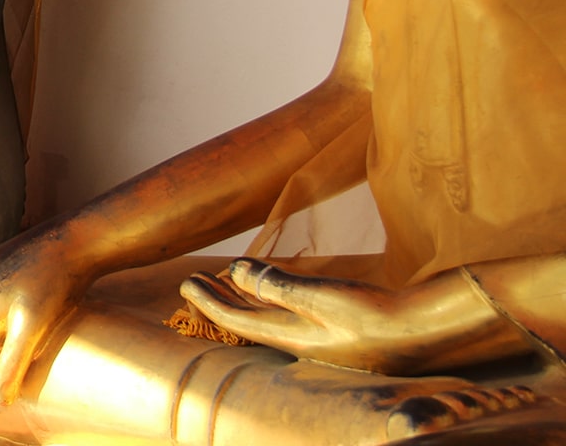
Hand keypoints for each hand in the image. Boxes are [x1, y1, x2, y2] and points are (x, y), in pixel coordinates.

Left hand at [181, 258, 471, 372]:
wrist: (429, 331)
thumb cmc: (376, 314)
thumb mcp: (322, 297)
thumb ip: (277, 286)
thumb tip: (235, 273)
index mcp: (293, 338)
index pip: (237, 321)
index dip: (208, 302)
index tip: (184, 282)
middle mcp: (302, 342)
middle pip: (248, 320)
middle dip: (219, 300)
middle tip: (193, 281)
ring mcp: (321, 338)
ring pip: (269, 316)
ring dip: (244, 298)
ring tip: (223, 281)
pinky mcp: (338, 330)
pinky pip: (290, 312)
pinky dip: (272, 298)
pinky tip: (270, 286)